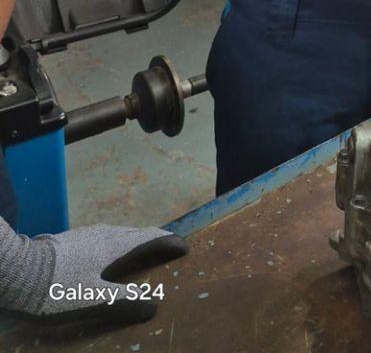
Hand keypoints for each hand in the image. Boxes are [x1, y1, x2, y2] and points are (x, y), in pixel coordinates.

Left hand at [0, 218, 187, 325]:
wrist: (19, 272)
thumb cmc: (59, 288)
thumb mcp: (93, 299)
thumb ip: (124, 301)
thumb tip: (153, 304)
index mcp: (114, 245)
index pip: (150, 238)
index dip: (169, 242)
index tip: (185, 247)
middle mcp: (105, 233)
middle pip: (137, 233)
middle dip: (156, 240)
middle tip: (170, 249)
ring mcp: (88, 234)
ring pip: (121, 235)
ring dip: (137, 242)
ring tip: (144, 252)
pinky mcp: (74, 239)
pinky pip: (107, 239)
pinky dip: (120, 245)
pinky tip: (110, 257)